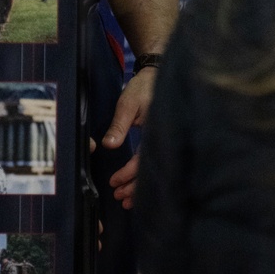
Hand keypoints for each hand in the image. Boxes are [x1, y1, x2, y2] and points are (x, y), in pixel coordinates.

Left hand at [101, 66, 157, 208]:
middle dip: (135, 186)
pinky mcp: (162, 140)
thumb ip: (119, 125)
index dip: (128, 173)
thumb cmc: (143, 88)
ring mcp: (165, 140)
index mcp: (157, 130)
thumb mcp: (128, 104)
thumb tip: (109, 145)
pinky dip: (144, 175)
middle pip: (151, 169)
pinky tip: (136, 185)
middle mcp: (164, 138)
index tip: (114, 183)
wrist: (157, 74)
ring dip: (139, 185)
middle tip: (120, 198)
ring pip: (154, 169)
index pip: (143, 159)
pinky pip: (153, 161)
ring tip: (126, 199)